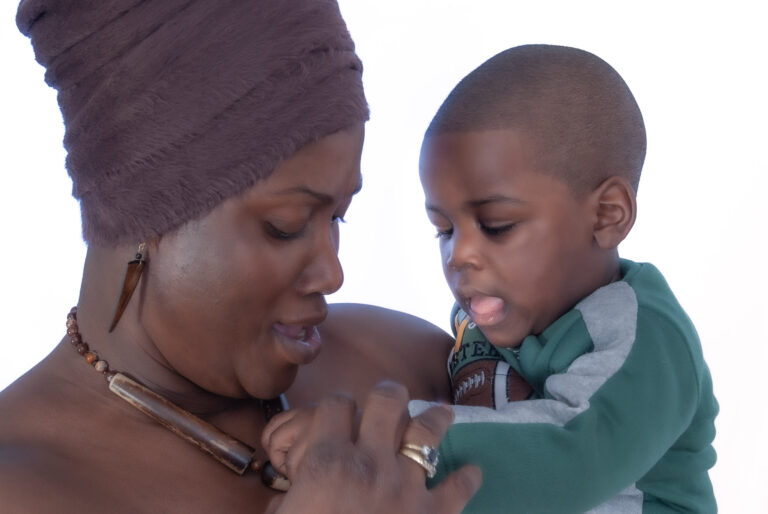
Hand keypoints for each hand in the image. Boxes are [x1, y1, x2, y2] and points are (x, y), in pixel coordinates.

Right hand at [267, 382, 481, 513]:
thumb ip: (288, 499)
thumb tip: (293, 494)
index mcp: (327, 461)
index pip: (336, 405)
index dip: (337, 404)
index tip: (340, 412)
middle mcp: (370, 462)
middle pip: (386, 402)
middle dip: (388, 395)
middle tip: (390, 398)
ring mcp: (406, 486)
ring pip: (427, 431)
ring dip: (435, 419)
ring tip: (442, 413)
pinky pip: (458, 488)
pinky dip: (467, 479)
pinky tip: (472, 472)